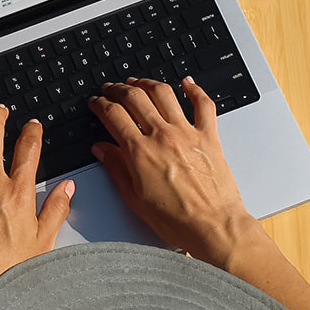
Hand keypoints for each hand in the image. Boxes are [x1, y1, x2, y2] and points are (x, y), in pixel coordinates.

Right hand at [89, 77, 253, 262]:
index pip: (113, 115)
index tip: (96, 102)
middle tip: (111, 89)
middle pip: (134, 98)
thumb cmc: (178, 220)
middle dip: (118, 89)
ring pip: (164, 93)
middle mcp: (162, 136)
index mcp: (140, 152)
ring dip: (147, 83)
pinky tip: (187, 83)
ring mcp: (187, 133)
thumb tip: (102, 150)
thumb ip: (116, 169)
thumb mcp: (135, 199)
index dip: (100, 104)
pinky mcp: (209, 136)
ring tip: (138, 82)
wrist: (213, 227)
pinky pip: (203, 104)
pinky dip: (194, 89)